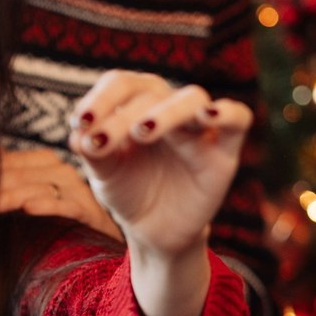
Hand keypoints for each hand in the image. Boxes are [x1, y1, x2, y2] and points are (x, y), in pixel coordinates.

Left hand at [0, 148, 122, 240]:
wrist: (98, 251)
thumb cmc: (56, 228)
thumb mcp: (25, 201)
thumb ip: (8, 174)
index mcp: (44, 165)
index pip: (9, 163)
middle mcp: (61, 173)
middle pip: (20, 174)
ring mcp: (76, 191)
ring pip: (40, 187)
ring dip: (12, 195)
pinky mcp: (90, 213)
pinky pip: (67, 205)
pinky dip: (48, 205)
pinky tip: (28, 207)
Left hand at [67, 72, 251, 256]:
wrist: (154, 231)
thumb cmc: (129, 192)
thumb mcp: (104, 175)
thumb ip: (92, 153)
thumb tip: (77, 135)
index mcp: (137, 104)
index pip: (121, 84)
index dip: (99, 98)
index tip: (79, 123)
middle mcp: (169, 107)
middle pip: (150, 92)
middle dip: (121, 116)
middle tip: (100, 142)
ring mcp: (198, 127)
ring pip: (191, 98)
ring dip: (165, 112)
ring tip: (141, 131)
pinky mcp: (223, 151)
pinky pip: (238, 118)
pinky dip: (226, 112)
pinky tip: (208, 115)